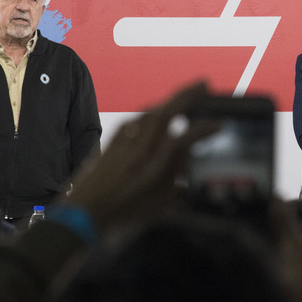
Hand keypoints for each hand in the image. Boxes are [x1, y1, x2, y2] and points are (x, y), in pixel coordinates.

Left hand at [61, 81, 220, 230]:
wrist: (82, 215)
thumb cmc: (121, 216)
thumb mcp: (158, 207)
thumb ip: (176, 186)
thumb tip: (187, 168)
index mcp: (152, 172)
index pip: (181, 140)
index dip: (202, 129)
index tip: (218, 125)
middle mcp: (137, 154)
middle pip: (164, 116)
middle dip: (186, 96)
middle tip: (204, 84)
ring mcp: (122, 146)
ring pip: (148, 115)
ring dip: (169, 101)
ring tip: (185, 94)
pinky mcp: (111, 144)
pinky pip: (133, 121)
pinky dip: (149, 113)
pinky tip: (157, 111)